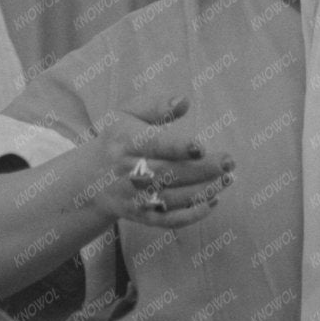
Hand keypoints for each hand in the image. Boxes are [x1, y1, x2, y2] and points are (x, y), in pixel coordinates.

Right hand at [88, 95, 233, 228]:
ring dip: (204, 190)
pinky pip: (169, 220)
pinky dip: (192, 214)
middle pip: (169, 173)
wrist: (90, 179)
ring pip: (173, 197)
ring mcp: (135, 197)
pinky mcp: (142, 216)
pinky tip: (214, 200)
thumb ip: (156, 105)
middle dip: (202, 170)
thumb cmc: (118, 138)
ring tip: (228, 178)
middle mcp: (128, 171)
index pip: (153, 145)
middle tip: (229, 162)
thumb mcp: (127, 113)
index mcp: (125, 141)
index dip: (177, 147)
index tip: (201, 146)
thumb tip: (184, 101)